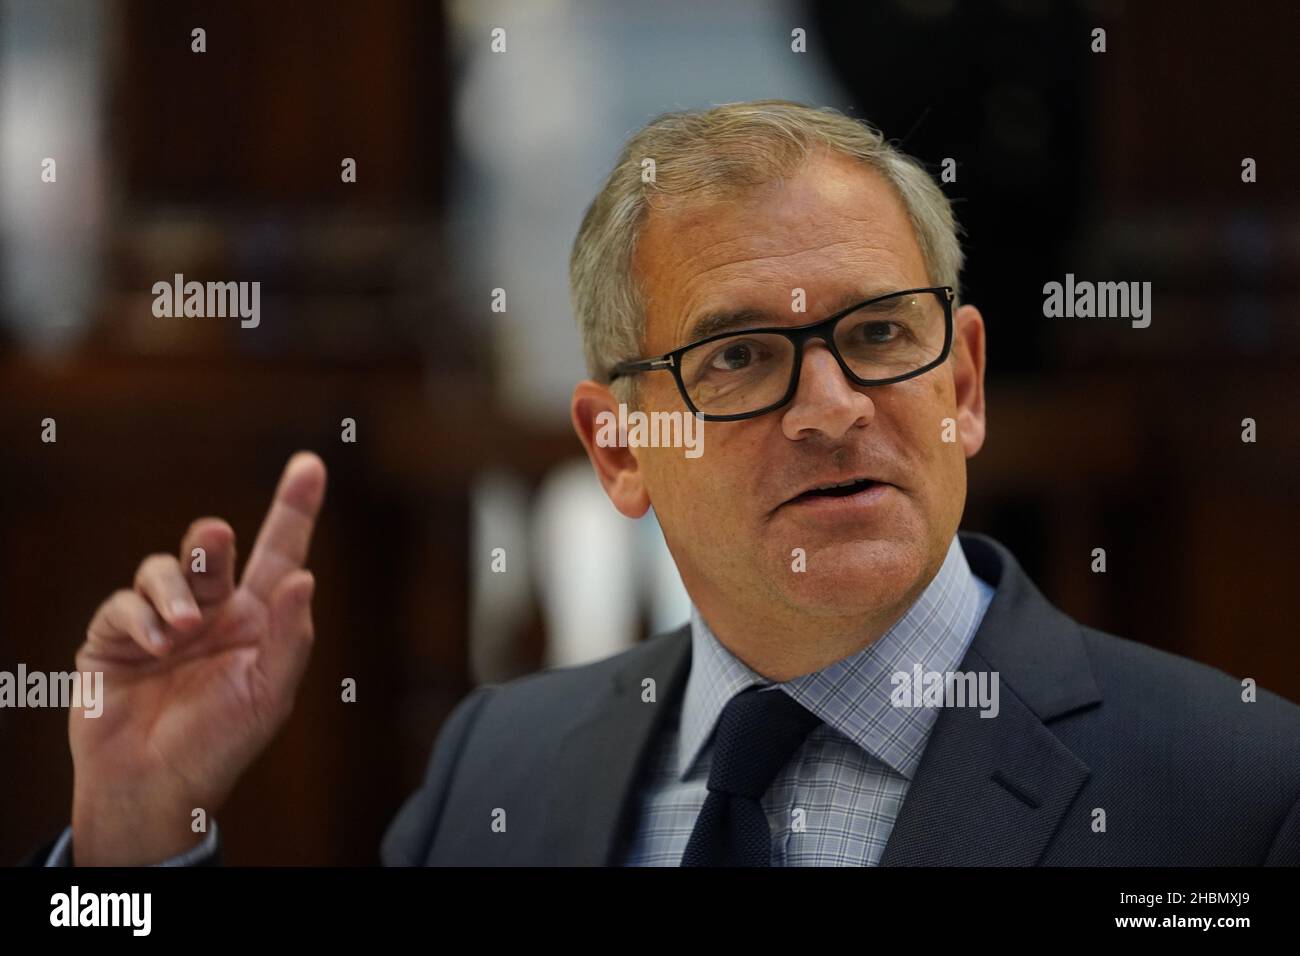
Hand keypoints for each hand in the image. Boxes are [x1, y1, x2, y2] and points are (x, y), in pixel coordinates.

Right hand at [68, 452, 326, 864]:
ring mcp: (162, 619)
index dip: (294, 508)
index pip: (280, 553)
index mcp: (258, 618)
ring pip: (165, 568)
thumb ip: (291, 637)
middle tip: (215, 539)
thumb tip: (304, 577)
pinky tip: (154, 647)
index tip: (311, 464)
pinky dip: (140, 618)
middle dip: (212, 541)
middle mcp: (212, 610)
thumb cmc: (221, 744)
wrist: (154, 786)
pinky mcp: (116, 635)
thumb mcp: (269, 695)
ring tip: (182, 631)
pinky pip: (124, 603)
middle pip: (214, 550)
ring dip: (173, 590)